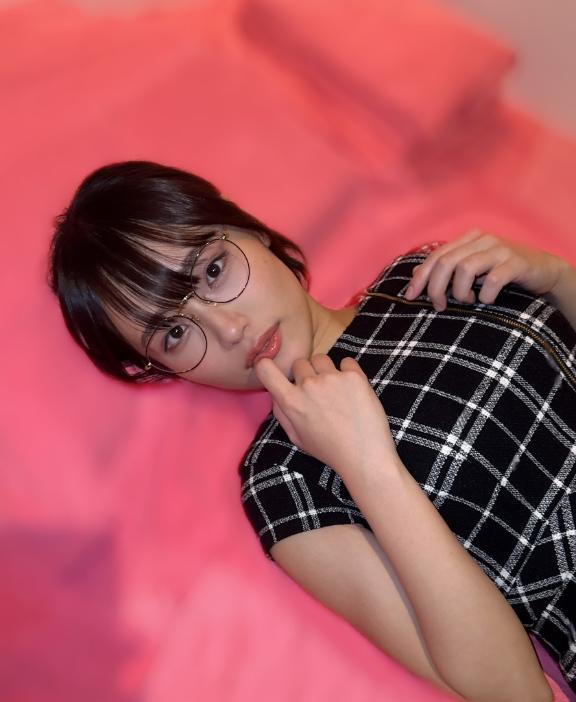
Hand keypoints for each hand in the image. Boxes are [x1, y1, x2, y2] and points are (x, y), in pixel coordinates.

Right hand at [254, 354, 397, 480]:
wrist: (364, 455)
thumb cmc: (329, 449)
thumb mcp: (297, 437)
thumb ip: (282, 412)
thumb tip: (275, 393)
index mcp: (291, 401)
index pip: (265, 368)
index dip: (266, 364)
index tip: (274, 368)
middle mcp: (309, 385)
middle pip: (300, 363)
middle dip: (306, 374)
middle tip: (318, 392)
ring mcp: (332, 378)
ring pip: (321, 358)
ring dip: (325, 370)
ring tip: (336, 389)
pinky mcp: (354, 376)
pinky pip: (346, 361)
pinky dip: (348, 371)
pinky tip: (351, 388)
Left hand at [404, 229, 568, 311]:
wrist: (544, 270)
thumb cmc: (502, 271)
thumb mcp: (473, 267)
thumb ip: (447, 268)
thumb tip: (415, 274)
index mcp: (468, 238)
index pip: (435, 256)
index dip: (420, 278)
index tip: (410, 297)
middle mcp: (482, 239)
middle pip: (446, 262)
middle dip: (436, 288)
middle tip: (440, 306)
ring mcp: (500, 249)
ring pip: (465, 269)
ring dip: (460, 292)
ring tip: (468, 301)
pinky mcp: (517, 262)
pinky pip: (492, 279)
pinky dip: (485, 294)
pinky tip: (487, 300)